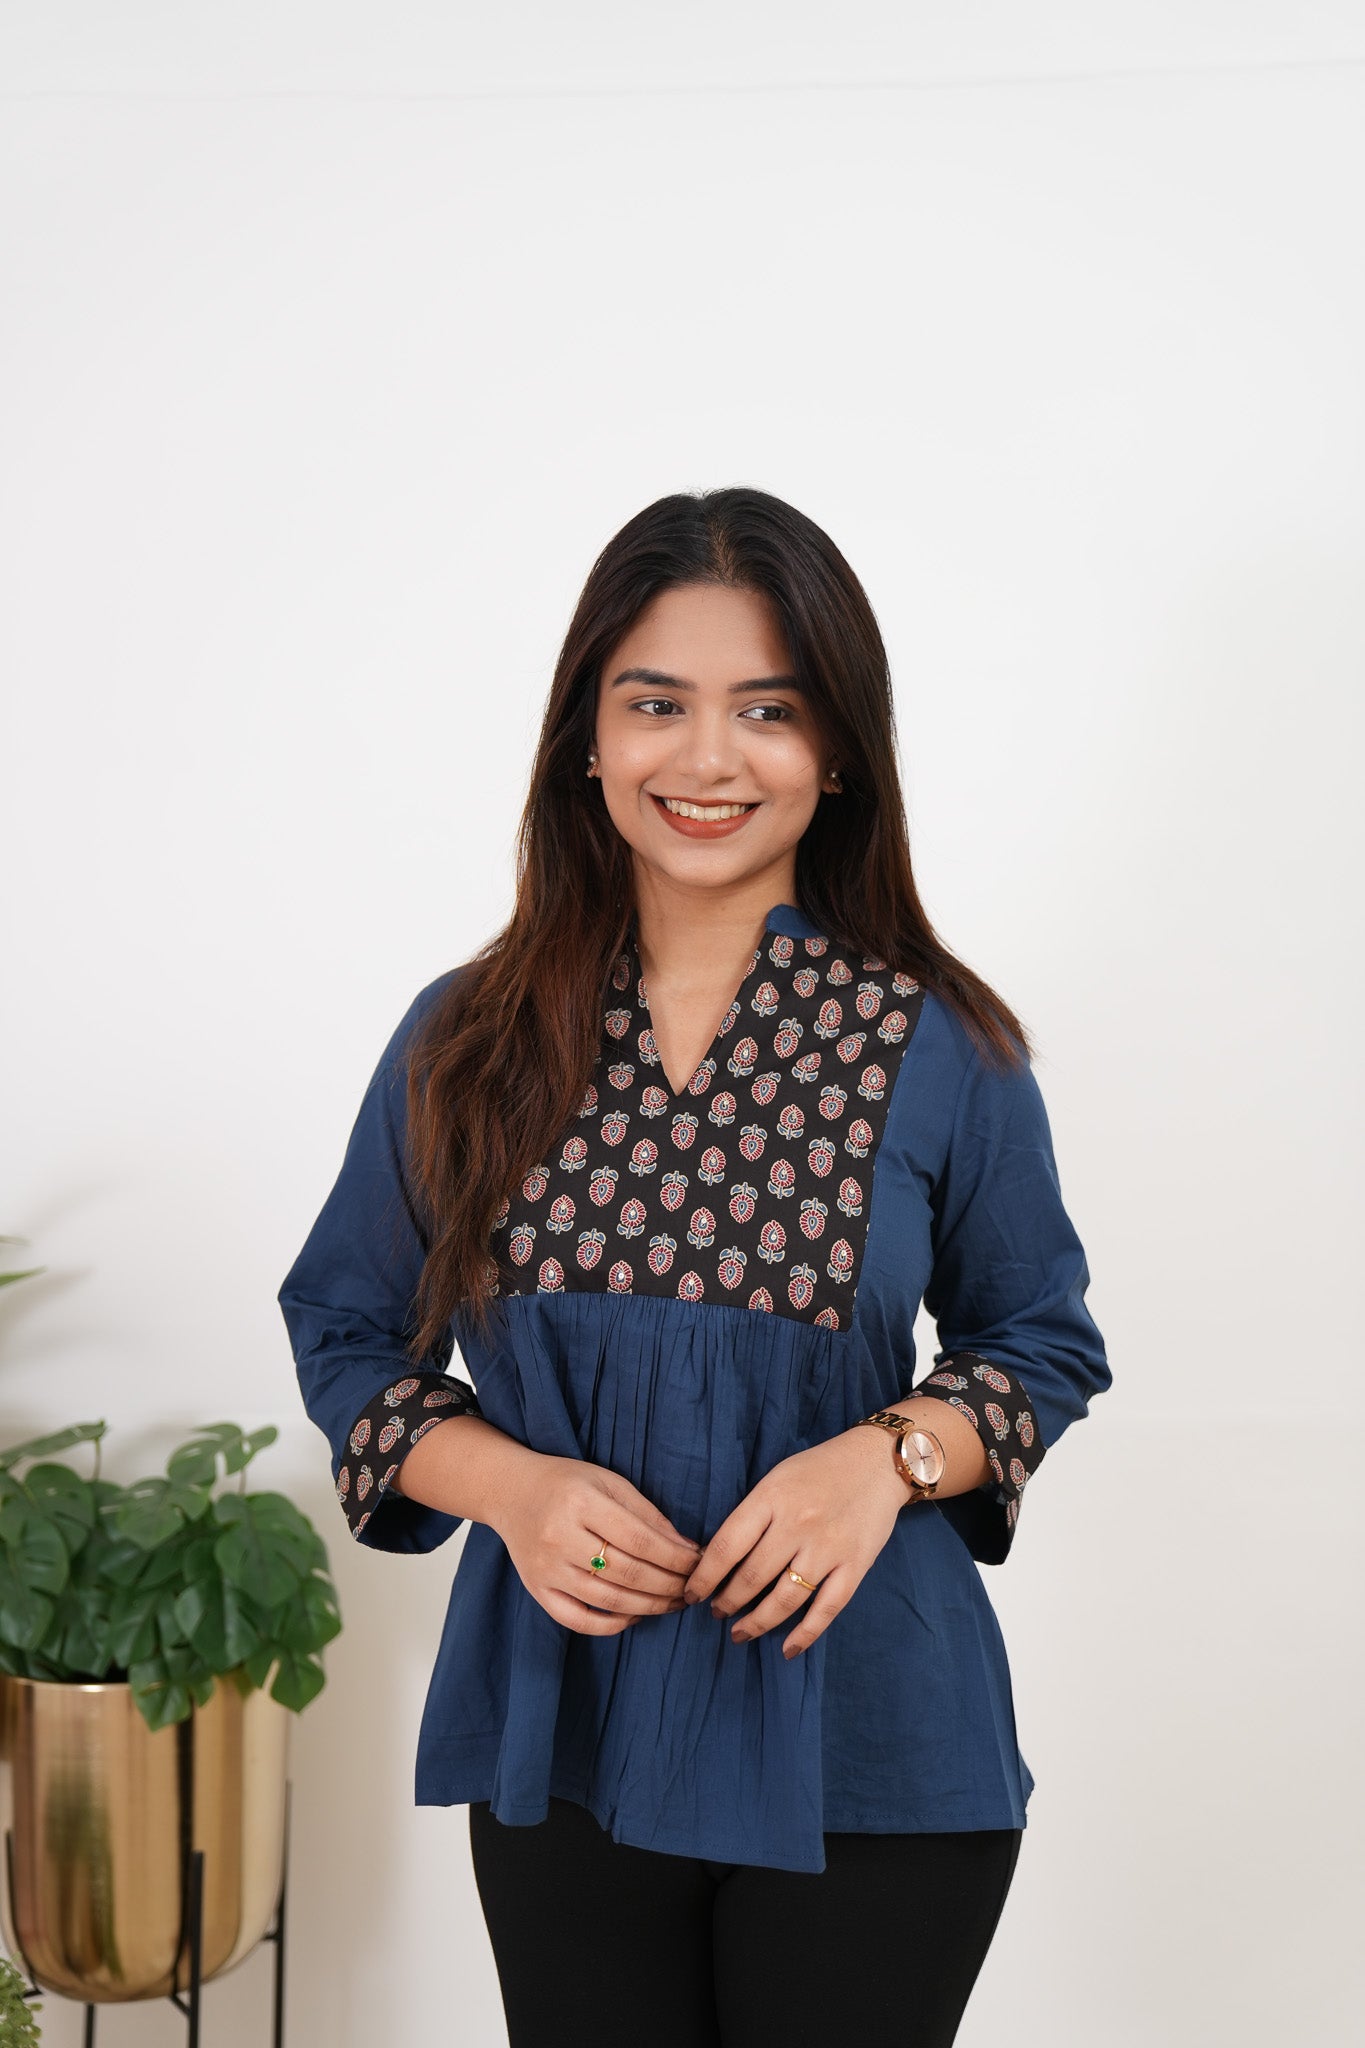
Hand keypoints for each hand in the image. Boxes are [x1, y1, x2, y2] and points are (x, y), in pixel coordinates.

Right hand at [496, 1453, 703, 1637]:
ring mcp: (546, 1568)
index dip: (675, 1557)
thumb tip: (687, 1548)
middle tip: (692, 1588)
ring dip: (650, 1607)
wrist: (511, 1492)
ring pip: (608, 1600)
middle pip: (628, 1573)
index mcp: (581, 1502)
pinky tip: (634, 1615)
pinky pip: (578, 1620)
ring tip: (674, 1603)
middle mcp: (560, 1537)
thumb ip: (647, 1514)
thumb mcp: (609, 1482)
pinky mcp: (537, 1589)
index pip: (640, 1540)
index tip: (698, 1563)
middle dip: (669, 1585)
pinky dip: (611, 1625)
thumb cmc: (566, 1483)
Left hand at [683, 1429, 906, 1659]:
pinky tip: (787, 1649)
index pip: (727, 1546)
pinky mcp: (855, 1565)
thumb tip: (718, 1556)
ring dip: (757, 1622)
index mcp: (772, 1498)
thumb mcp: (777, 1478)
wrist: (877, 1463)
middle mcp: (798, 1524)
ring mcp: (828, 1547)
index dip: (704, 1576)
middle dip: (727, 1602)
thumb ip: (753, 1513)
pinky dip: (805, 1634)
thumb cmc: (818, 1469)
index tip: (692, 1593)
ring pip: (784, 1599)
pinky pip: (826, 1609)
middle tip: (717, 1613)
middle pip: (752, 1577)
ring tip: (740, 1632)